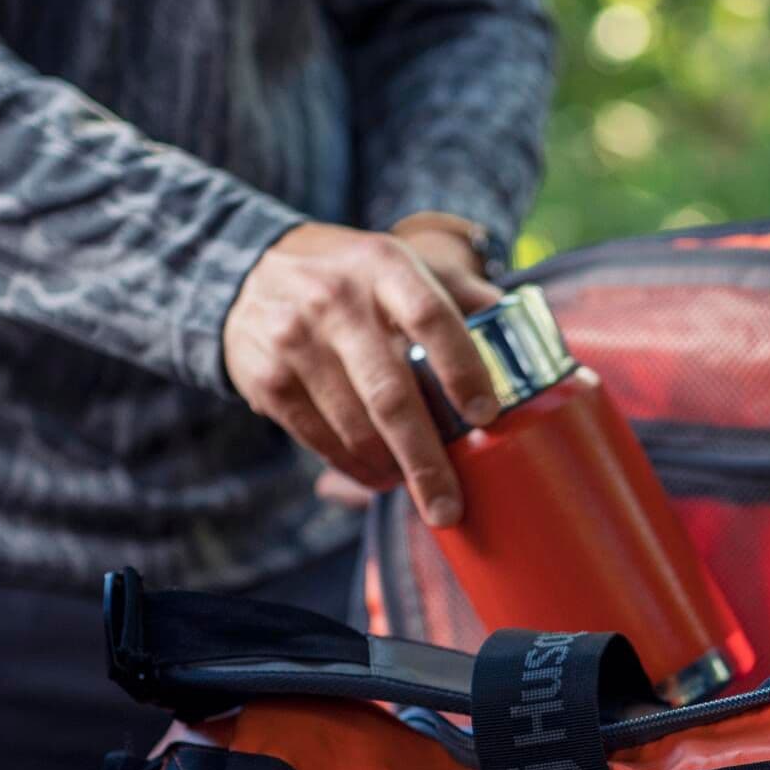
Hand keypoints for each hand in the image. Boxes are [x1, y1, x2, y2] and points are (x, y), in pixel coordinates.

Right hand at [224, 220, 504, 526]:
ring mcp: (295, 341)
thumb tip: (522, 331)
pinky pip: (318, 439)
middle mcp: (336, 302)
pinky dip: (352, 467)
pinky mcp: (267, 379)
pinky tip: (376, 474)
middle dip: (425, 459)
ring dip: (389, 468)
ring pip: (353, 427)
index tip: (486, 416)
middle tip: (450, 505)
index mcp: (384, 267)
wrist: (246, 272)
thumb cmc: (349, 277)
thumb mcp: (399, 264)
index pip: (431, 318)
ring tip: (414, 485)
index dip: (462, 369)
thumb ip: (460, 293)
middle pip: (390, 394)